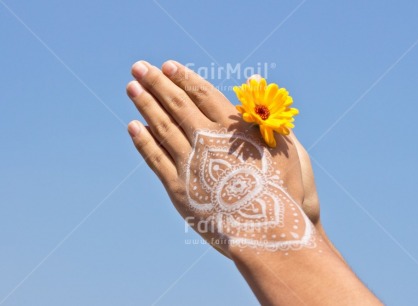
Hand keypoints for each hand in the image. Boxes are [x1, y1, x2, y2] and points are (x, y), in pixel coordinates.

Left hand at [126, 60, 316, 256]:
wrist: (265, 230)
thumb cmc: (280, 188)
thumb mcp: (282, 145)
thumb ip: (262, 112)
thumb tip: (253, 78)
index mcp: (231, 128)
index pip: (202, 94)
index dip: (183, 78)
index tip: (167, 66)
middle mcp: (207, 140)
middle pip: (176, 105)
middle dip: (156, 83)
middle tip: (139, 67)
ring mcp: (190, 164)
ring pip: (161, 127)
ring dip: (145, 105)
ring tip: (131, 88)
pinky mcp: (178, 188)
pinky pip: (155, 159)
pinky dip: (143, 141)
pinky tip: (133, 126)